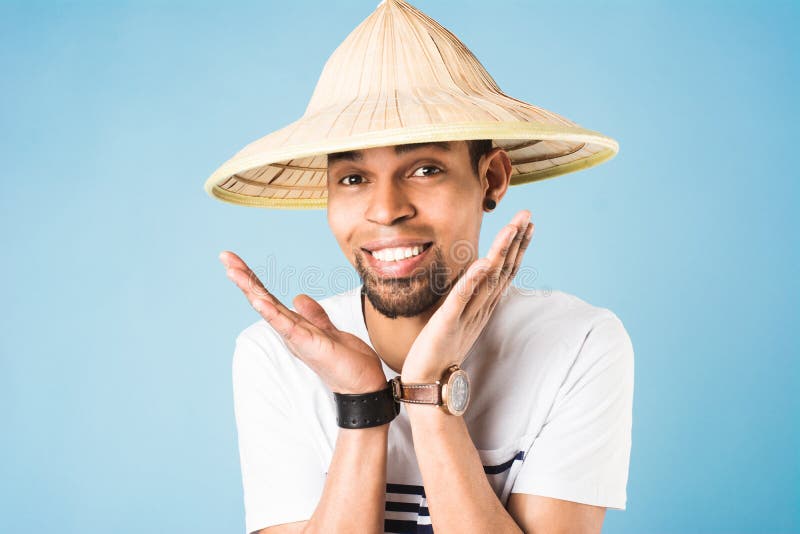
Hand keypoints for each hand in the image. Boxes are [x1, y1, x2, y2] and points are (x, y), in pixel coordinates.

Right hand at [220, 251, 386, 393]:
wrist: (361, 384)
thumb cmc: (346, 361)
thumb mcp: (328, 330)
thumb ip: (313, 315)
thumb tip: (298, 298)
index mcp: (294, 324)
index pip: (268, 297)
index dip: (253, 279)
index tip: (234, 260)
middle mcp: (290, 330)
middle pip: (262, 299)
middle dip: (244, 278)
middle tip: (224, 257)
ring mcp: (296, 337)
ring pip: (269, 309)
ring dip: (251, 289)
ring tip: (233, 271)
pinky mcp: (307, 344)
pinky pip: (286, 325)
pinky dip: (271, 313)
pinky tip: (258, 300)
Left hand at [401, 210, 533, 381]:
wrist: (427, 381)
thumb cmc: (440, 350)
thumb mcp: (459, 317)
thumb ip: (469, 297)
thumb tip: (476, 277)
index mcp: (482, 306)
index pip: (504, 271)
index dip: (516, 247)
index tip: (527, 224)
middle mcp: (479, 308)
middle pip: (503, 270)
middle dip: (516, 242)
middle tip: (528, 216)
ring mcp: (465, 315)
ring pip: (488, 280)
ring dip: (500, 253)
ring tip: (511, 229)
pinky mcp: (447, 323)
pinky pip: (461, 299)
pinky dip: (471, 281)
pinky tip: (482, 263)